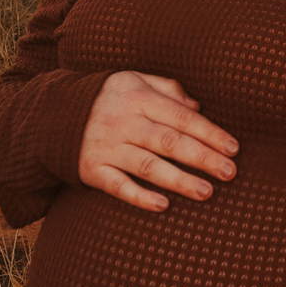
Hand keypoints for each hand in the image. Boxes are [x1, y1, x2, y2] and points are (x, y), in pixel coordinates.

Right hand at [78, 71, 237, 212]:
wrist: (52, 113)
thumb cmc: (108, 97)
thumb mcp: (134, 81)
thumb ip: (167, 89)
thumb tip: (198, 108)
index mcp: (137, 97)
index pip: (181, 116)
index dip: (209, 132)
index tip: (233, 148)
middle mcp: (122, 121)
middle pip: (169, 142)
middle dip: (202, 158)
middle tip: (230, 172)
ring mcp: (106, 147)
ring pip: (148, 166)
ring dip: (179, 180)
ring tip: (207, 192)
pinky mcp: (91, 170)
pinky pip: (117, 186)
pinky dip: (139, 196)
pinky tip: (163, 206)